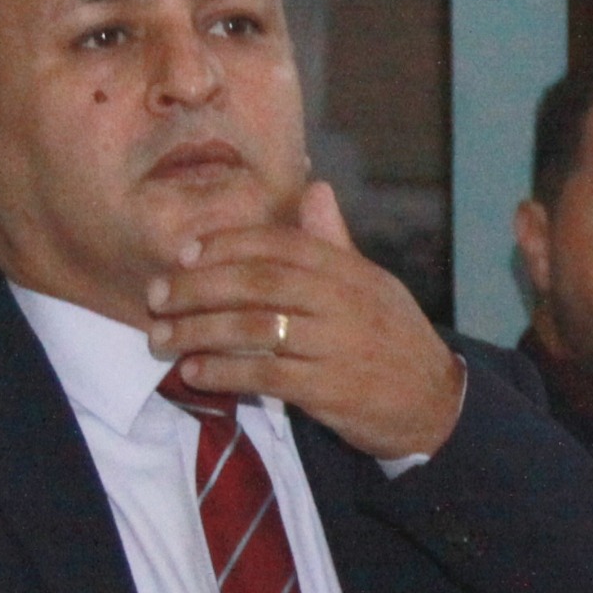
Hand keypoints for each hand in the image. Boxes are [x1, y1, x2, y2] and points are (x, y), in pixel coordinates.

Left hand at [143, 182, 464, 460]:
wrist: (438, 405)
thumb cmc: (394, 340)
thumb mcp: (373, 285)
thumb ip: (334, 242)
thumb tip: (314, 188)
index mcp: (352, 273)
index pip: (282, 245)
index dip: (227, 245)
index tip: (183, 254)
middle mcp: (347, 304)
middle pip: (260, 284)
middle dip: (197, 287)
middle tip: (155, 297)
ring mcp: (340, 347)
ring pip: (256, 329)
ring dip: (199, 332)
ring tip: (162, 338)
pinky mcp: (332, 390)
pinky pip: (267, 375)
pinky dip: (224, 372)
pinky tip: (196, 372)